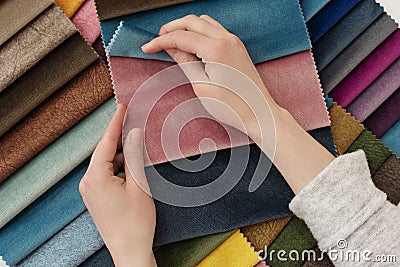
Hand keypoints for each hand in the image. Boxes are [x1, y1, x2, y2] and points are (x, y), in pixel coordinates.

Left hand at [79, 105, 156, 266]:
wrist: (130, 250)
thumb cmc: (135, 222)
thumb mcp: (139, 185)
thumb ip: (135, 156)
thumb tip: (134, 134)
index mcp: (95, 177)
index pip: (106, 143)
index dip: (116, 123)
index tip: (122, 107)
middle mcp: (88, 182)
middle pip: (106, 152)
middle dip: (122, 141)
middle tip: (136, 126)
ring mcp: (91, 190)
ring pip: (108, 163)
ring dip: (124, 158)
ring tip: (140, 157)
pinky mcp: (96, 196)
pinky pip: (108, 174)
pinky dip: (121, 169)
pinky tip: (134, 171)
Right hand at [141, 14, 283, 144]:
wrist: (259, 113)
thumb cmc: (233, 105)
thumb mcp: (202, 86)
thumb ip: (185, 62)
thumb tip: (171, 48)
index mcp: (217, 49)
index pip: (181, 37)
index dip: (160, 41)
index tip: (148, 47)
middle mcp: (227, 39)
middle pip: (191, 21)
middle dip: (171, 28)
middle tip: (157, 40)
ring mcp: (234, 41)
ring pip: (204, 22)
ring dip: (186, 27)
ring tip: (172, 40)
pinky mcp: (237, 47)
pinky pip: (214, 30)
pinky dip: (199, 31)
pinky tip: (191, 43)